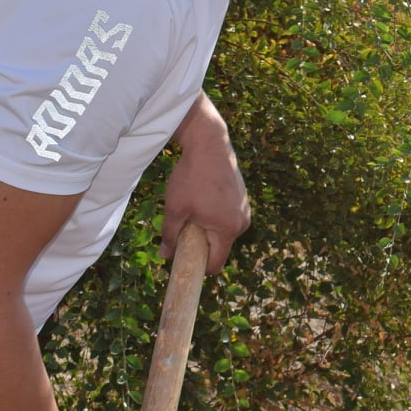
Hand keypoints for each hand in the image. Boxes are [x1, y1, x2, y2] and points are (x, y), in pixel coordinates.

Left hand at [163, 99, 250, 272]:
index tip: (184, 259)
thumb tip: (165, 255)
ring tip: (195, 207)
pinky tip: (203, 197)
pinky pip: (228, 216)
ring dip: (208, 228)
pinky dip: (215, 215)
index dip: (199, 266)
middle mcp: (242, 222)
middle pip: (220, 247)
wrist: (210, 144)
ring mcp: (245, 208)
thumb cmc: (192, 178)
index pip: (216, 264)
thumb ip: (170, 235)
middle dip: (202, 244)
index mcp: (228, 229)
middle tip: (185, 226)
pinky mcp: (243, 197)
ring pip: (223, 231)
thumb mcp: (175, 209)